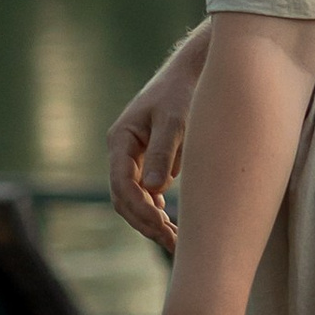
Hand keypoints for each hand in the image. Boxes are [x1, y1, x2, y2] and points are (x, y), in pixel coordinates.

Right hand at [107, 24, 210, 254]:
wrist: (192, 72)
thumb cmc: (183, 92)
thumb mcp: (175, 120)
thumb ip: (164, 152)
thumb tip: (154, 190)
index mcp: (121, 140)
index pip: (121, 184)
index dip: (140, 208)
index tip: (163, 223)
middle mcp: (122, 151)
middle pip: (124, 198)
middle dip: (145, 221)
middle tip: (173, 242)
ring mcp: (134, 158)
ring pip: (134, 199)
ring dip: (152, 220)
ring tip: (177, 239)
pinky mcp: (149, 161)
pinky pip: (146, 192)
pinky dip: (157, 209)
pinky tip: (173, 221)